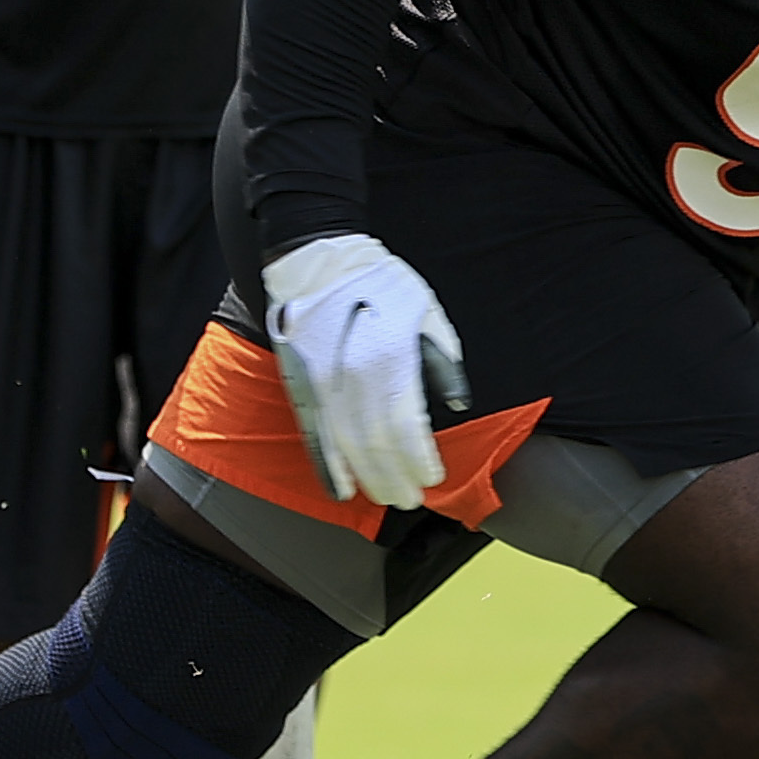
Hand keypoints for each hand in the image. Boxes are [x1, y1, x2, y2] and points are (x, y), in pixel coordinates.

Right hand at [259, 232, 466, 510]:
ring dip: (368, 477)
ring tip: (386, 497)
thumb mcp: (425, 310)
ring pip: (347, 445)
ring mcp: (322, 382)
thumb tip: (458, 404)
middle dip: (397, 477)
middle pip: (377, 444)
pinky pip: (314, 435)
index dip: (420, 459)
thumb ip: (443, 361)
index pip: (406, 426)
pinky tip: (340, 489)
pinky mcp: (300, 385)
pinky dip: (327, 466)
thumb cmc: (379, 283)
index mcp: (390, 356)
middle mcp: (354, 375)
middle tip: (413, 500)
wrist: (315, 258)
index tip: (433, 477)